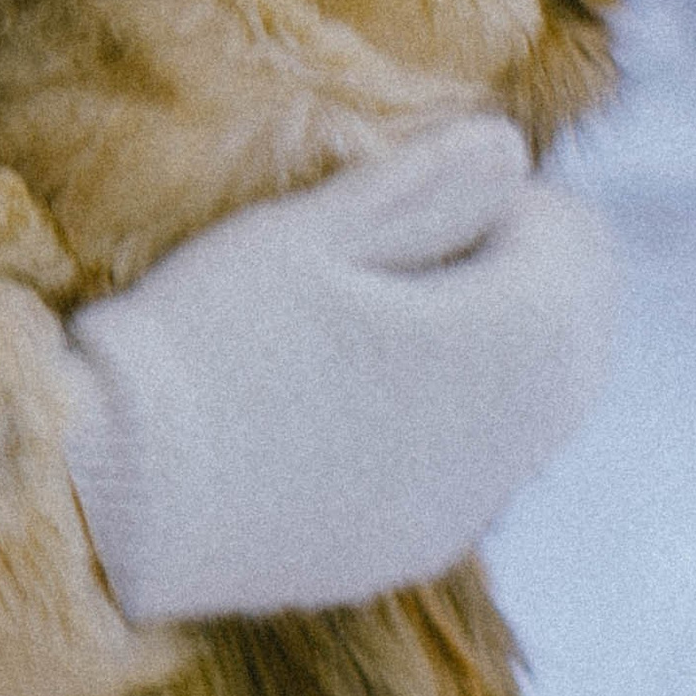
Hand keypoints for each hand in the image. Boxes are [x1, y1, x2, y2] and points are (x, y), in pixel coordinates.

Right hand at [58, 119, 616, 627]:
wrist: (119, 496)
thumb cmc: (210, 339)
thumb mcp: (307, 233)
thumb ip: (422, 186)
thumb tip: (510, 144)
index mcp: (503, 346)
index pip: (576, 245)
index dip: (510, 199)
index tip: (422, 188)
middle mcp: (510, 441)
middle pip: (575, 333)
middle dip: (518, 272)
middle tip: (410, 241)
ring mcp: (464, 510)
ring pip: (533, 408)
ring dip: (491, 349)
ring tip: (379, 316)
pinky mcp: (414, 551)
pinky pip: (476, 470)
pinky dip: (451, 420)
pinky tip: (355, 398)